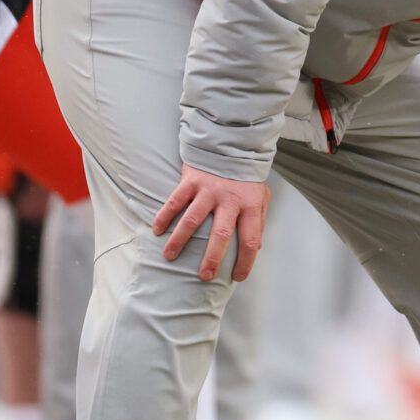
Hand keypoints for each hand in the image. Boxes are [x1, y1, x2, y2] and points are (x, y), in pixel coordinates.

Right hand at [152, 164, 269, 282]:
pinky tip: (157, 230)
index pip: (251, 239)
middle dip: (212, 258)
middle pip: (221, 234)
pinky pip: (175, 201)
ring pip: (192, 220)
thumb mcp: (261, 196)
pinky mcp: (191, 180)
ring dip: (179, 240)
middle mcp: (229, 199)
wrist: (232, 143)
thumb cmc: (247, 176)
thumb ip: (259, 220)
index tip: (237, 276)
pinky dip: (164, 216)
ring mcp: (208, 190)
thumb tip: (256, 247)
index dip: (246, 261)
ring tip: (169, 257)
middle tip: (205, 276)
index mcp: (250, 205)